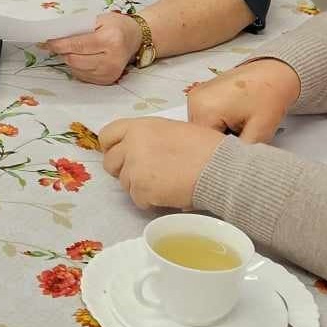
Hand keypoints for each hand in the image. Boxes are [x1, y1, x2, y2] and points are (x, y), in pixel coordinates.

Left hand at [42, 11, 140, 83]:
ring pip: (76, 70)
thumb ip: (78, 28)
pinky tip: (84, 58)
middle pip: (74, 60)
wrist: (135, 37)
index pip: (78, 46)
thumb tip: (57, 38)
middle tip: (61, 45)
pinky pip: (83, 76)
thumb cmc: (116, 26)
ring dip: (70, 60)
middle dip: (64, 52)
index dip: (60, 45)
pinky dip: (78, 67)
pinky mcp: (108, 80)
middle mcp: (111, 59)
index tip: (49, 43)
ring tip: (75, 50)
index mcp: (110, 40)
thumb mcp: (99, 19)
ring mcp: (110, 72)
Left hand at [99, 116, 227, 208]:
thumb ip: (149, 137)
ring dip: (139, 187)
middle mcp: (132, 144)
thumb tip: (141, 149)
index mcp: (140, 126)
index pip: (107, 134)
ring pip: (124, 183)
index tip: (119, 156)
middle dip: (123, 171)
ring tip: (162, 185)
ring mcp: (134, 167)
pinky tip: (167, 194)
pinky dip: (150, 201)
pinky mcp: (141, 189)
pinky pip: (137, 199)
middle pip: (110, 162)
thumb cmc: (205, 147)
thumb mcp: (172, 130)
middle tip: (142, 176)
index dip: (111, 147)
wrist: (218, 168)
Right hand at [184, 58, 300, 142]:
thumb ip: (242, 152)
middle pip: (202, 137)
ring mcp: (196, 96)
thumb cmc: (269, 95)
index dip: (224, 150)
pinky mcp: (201, 94)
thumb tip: (233, 166)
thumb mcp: (260, 131)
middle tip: (244, 133)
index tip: (242, 145)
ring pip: (203, 129)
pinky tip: (235, 118)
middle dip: (221, 141)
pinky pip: (205, 118)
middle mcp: (194, 101)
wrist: (274, 72)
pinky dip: (218, 123)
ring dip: (219, 132)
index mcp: (204, 109)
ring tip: (240, 123)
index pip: (205, 145)